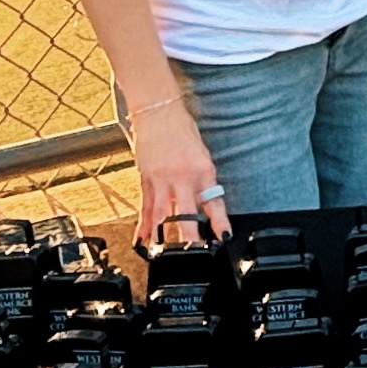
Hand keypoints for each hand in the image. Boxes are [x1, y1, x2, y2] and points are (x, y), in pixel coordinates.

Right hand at [129, 98, 224, 251]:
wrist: (158, 112)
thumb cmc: (182, 130)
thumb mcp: (202, 155)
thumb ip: (204, 181)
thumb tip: (207, 203)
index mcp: (202, 170)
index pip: (213, 201)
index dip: (219, 221)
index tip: (224, 236)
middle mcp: (182, 177)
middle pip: (186, 212)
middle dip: (189, 234)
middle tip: (192, 251)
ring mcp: (161, 180)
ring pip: (162, 214)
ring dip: (162, 236)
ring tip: (162, 255)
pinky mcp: (146, 179)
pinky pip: (146, 207)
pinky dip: (144, 225)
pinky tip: (143, 239)